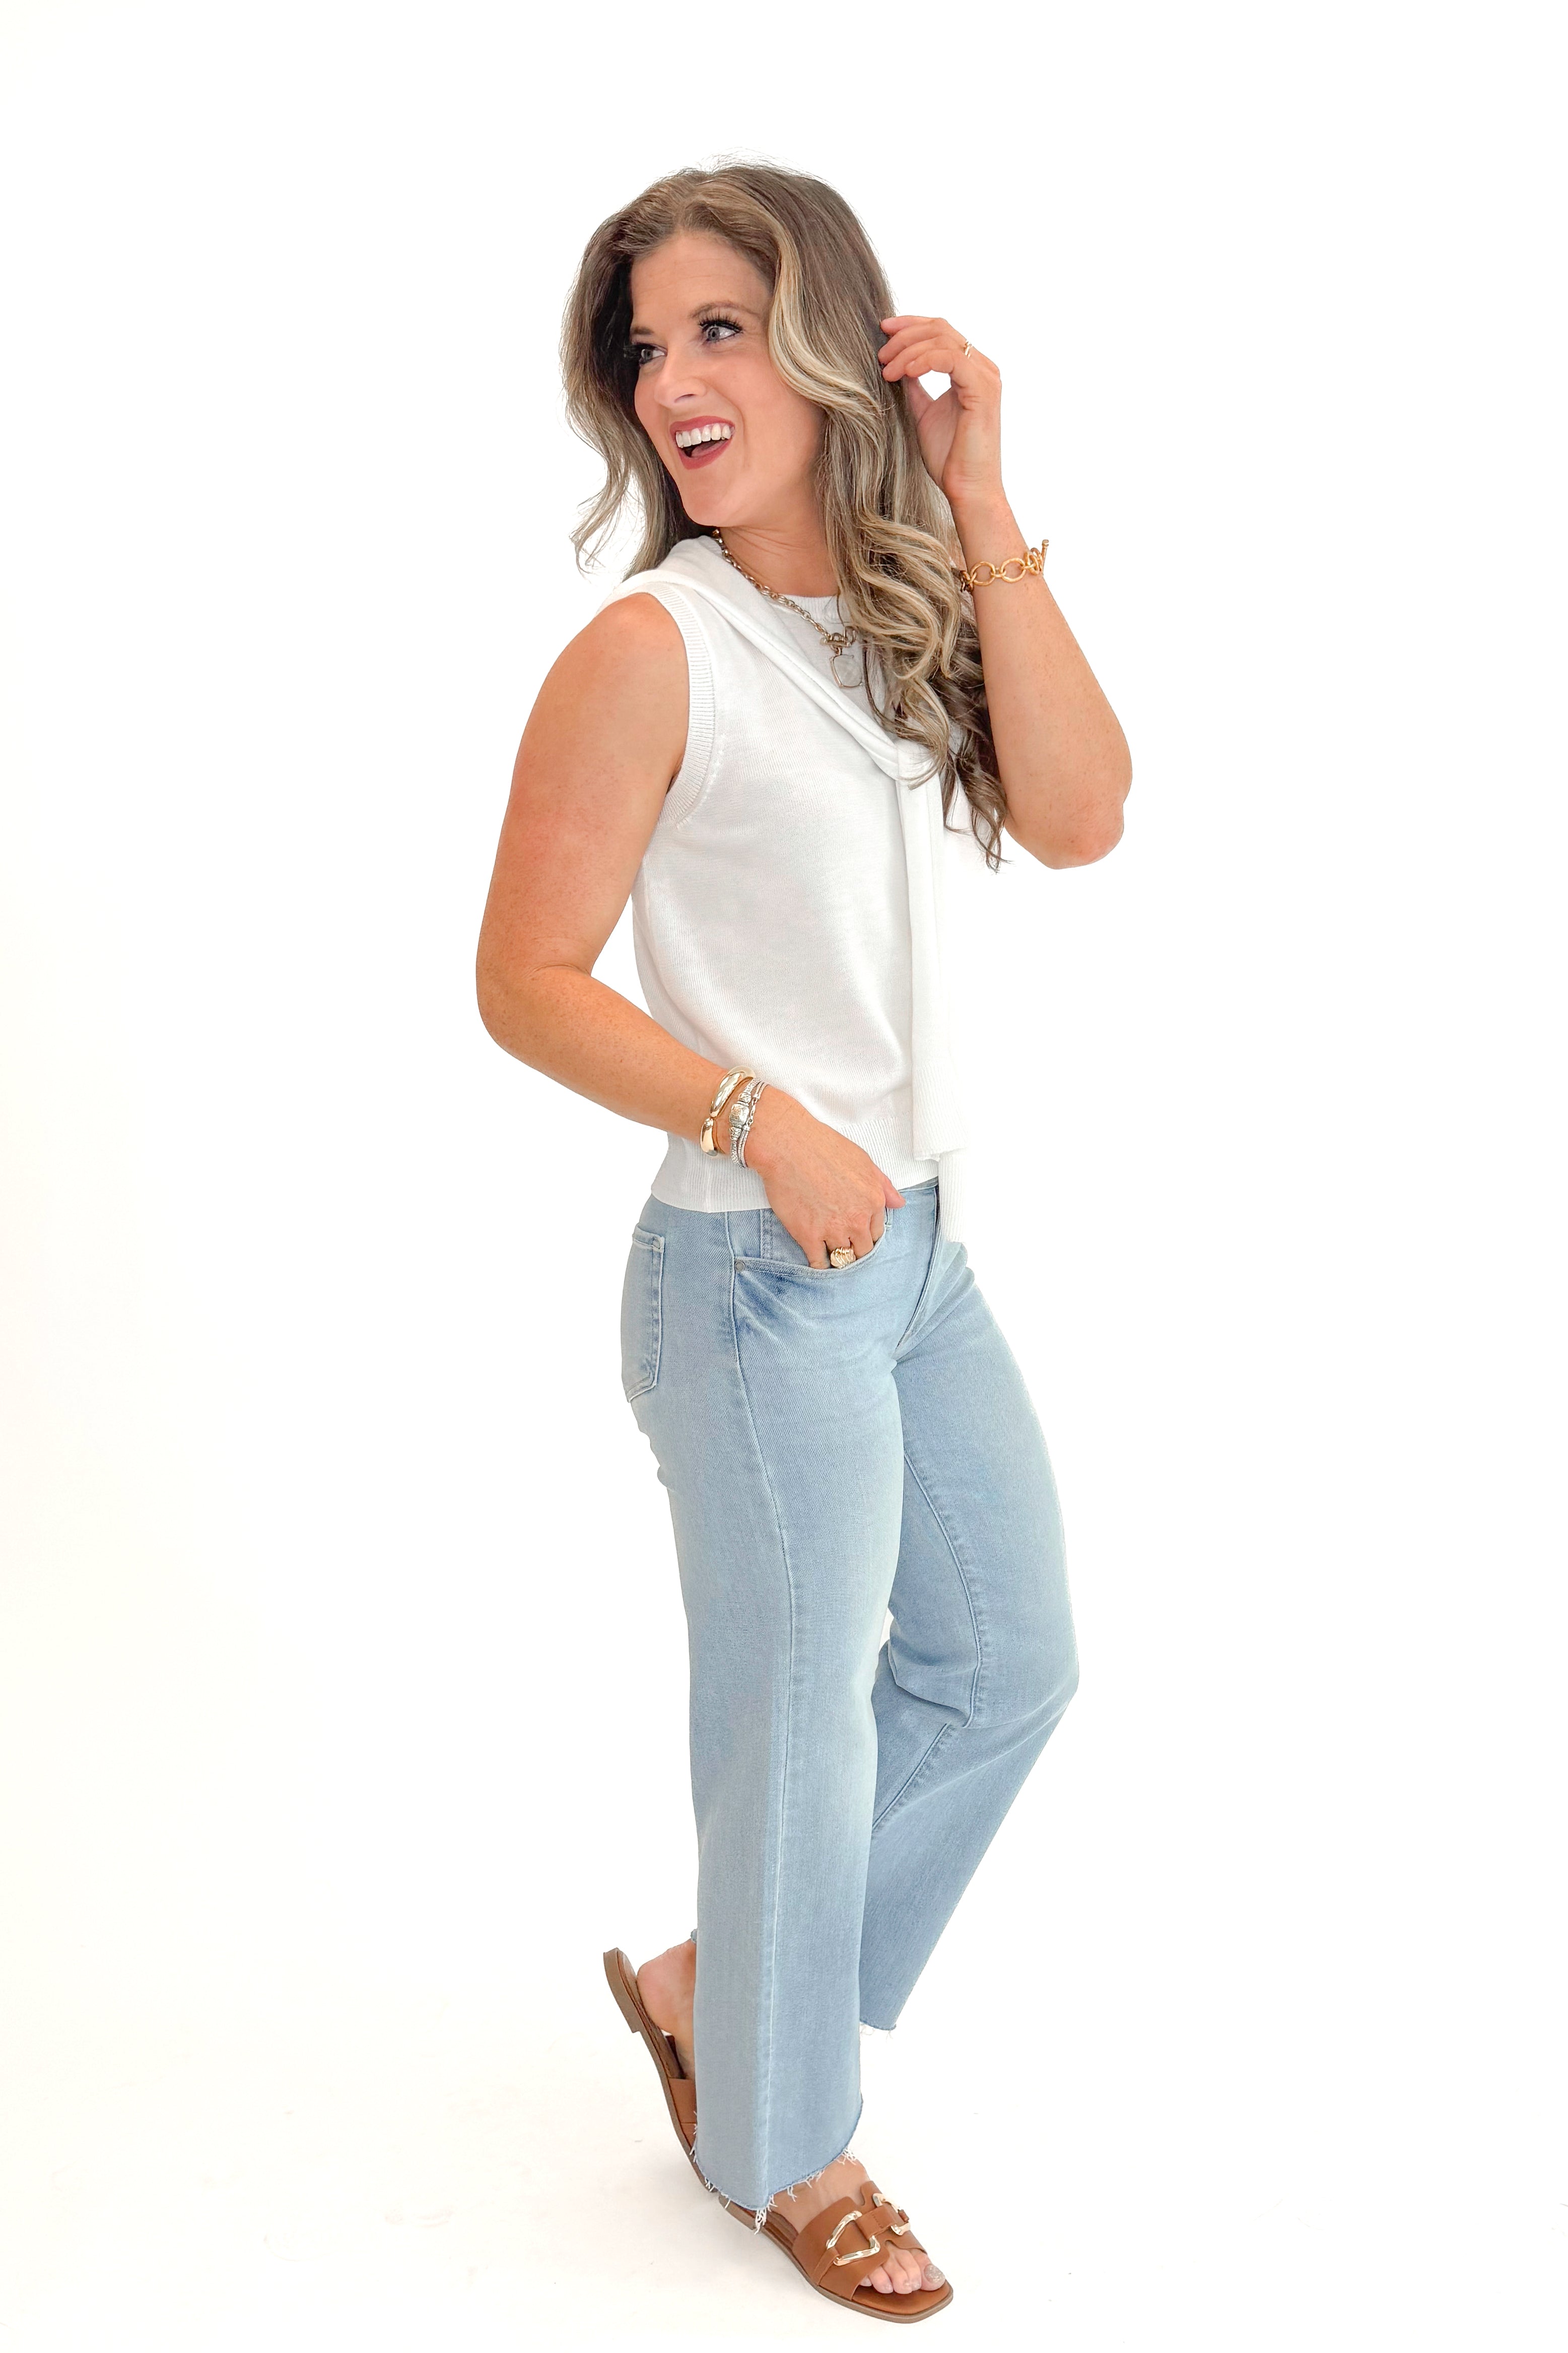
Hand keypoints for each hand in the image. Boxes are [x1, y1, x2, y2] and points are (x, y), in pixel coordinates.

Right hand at [723, 1089, 904, 1267]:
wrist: (788, 1145)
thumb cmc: (823, 1146)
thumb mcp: (863, 1161)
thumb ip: (884, 1185)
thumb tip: (899, 1203)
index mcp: (873, 1200)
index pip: (876, 1233)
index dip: (865, 1234)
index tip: (856, 1235)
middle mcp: (857, 1219)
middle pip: (862, 1250)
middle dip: (854, 1248)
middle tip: (842, 1244)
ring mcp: (833, 1229)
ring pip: (842, 1258)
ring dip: (837, 1257)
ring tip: (829, 1251)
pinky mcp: (808, 1236)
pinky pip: (819, 1263)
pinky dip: (819, 1265)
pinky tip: (817, 1260)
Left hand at [877, 313, 1002, 516]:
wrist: (966, 489)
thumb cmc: (948, 458)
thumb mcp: (922, 412)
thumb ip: (914, 385)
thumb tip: (897, 362)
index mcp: (971, 370)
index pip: (940, 331)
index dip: (910, 325)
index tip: (882, 331)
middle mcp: (982, 368)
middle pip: (940, 328)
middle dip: (905, 335)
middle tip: (880, 353)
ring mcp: (985, 377)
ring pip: (943, 339)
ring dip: (908, 349)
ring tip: (886, 369)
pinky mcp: (983, 390)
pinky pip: (951, 358)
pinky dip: (924, 360)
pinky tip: (904, 373)